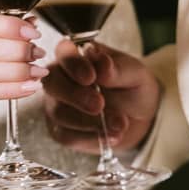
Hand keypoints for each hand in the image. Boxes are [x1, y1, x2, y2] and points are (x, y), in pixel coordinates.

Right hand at [43, 39, 160, 152]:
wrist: (136, 118)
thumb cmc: (132, 88)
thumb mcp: (134, 75)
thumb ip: (118, 69)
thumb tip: (102, 63)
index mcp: (76, 55)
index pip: (64, 52)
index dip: (73, 64)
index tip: (90, 77)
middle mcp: (60, 77)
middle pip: (52, 82)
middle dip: (75, 95)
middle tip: (99, 105)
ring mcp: (56, 104)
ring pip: (59, 112)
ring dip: (89, 121)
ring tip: (119, 124)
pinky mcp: (60, 130)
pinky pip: (67, 135)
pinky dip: (90, 138)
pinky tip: (111, 136)